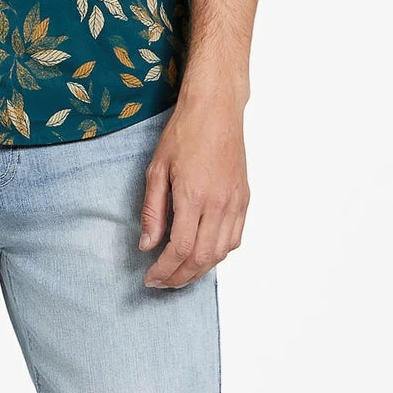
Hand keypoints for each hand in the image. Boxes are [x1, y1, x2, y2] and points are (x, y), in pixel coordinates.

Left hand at [139, 93, 248, 287]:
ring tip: (180, 273)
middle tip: (162, 282)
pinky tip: (203, 253)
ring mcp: (235, 202)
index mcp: (193, 196)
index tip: (150, 278)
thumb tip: (148, 245)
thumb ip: (153, 210)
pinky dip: (219, 253)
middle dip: (180, 277)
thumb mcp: (157, 168)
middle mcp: (219, 204)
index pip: (180, 249)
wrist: (216, 109)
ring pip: (221, 253)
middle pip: (202, 258)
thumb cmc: (184, 132)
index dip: (164, 270)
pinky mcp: (244, 199)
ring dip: (200, 270)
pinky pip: (235, 238)